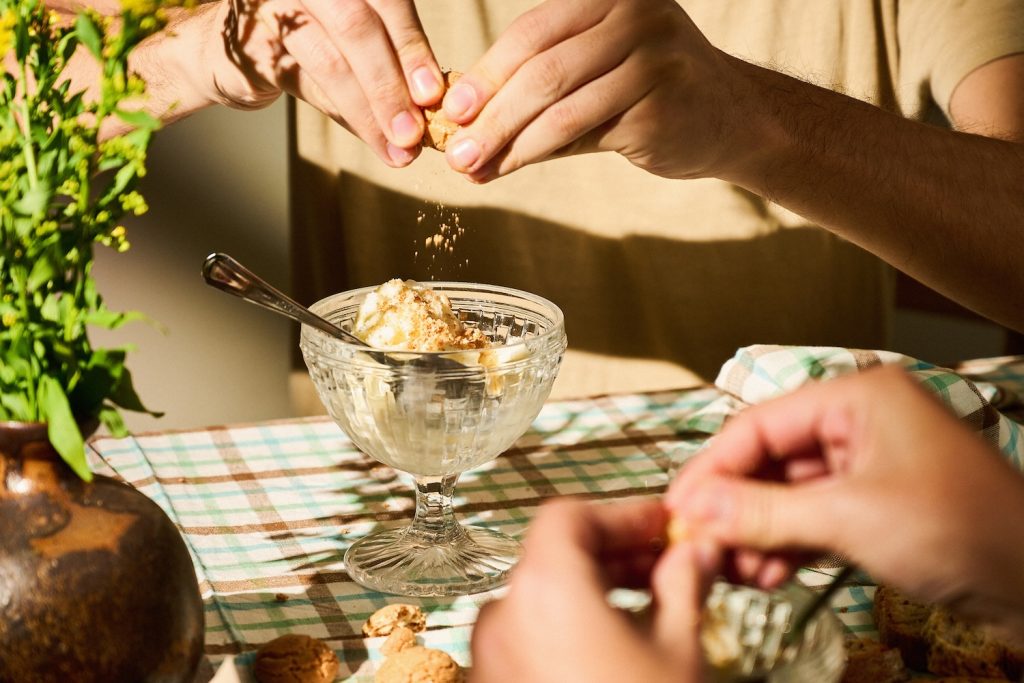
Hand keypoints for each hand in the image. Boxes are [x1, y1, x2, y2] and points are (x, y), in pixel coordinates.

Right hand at [202, 0, 442, 165]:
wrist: (219, 50)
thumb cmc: (300, 45)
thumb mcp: (350, 45)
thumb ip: (387, 63)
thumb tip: (434, 105)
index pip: (386, 1)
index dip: (412, 48)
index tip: (434, 94)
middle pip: (359, 27)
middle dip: (392, 84)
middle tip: (416, 132)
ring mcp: (277, 5)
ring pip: (332, 60)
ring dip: (370, 110)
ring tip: (399, 147)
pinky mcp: (251, 41)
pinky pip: (305, 82)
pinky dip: (342, 114)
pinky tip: (369, 138)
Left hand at [437, 0, 748, 181]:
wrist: (732, 118)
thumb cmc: (653, 92)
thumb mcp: (601, 69)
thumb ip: (543, 86)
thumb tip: (468, 123)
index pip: (533, 32)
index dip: (487, 72)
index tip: (451, 107)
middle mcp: (635, 17)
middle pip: (541, 69)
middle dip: (489, 113)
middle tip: (453, 148)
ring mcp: (652, 60)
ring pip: (558, 105)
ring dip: (505, 141)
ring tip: (470, 167)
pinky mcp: (659, 107)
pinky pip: (581, 134)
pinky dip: (536, 154)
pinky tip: (510, 168)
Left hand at [469, 499, 717, 682]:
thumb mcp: (679, 651)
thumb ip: (683, 584)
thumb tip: (693, 552)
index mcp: (544, 591)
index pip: (570, 516)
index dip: (621, 513)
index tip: (660, 523)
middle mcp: (502, 618)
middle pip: (553, 554)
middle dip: (613, 551)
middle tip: (664, 559)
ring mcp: (489, 659)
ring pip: (540, 598)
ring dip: (591, 588)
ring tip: (649, 604)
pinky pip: (527, 638)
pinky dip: (567, 626)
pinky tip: (614, 645)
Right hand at [665, 366, 1023, 635]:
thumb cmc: (962, 531)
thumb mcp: (849, 518)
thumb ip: (764, 511)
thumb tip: (694, 507)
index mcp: (857, 397)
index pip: (759, 424)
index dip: (712, 468)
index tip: (676, 508)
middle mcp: (859, 420)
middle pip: (770, 460)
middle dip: (736, 508)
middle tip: (701, 547)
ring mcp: (869, 463)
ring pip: (788, 493)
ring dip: (758, 533)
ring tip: (735, 571)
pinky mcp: (877, 503)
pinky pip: (814, 516)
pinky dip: (788, 543)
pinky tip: (768, 573)